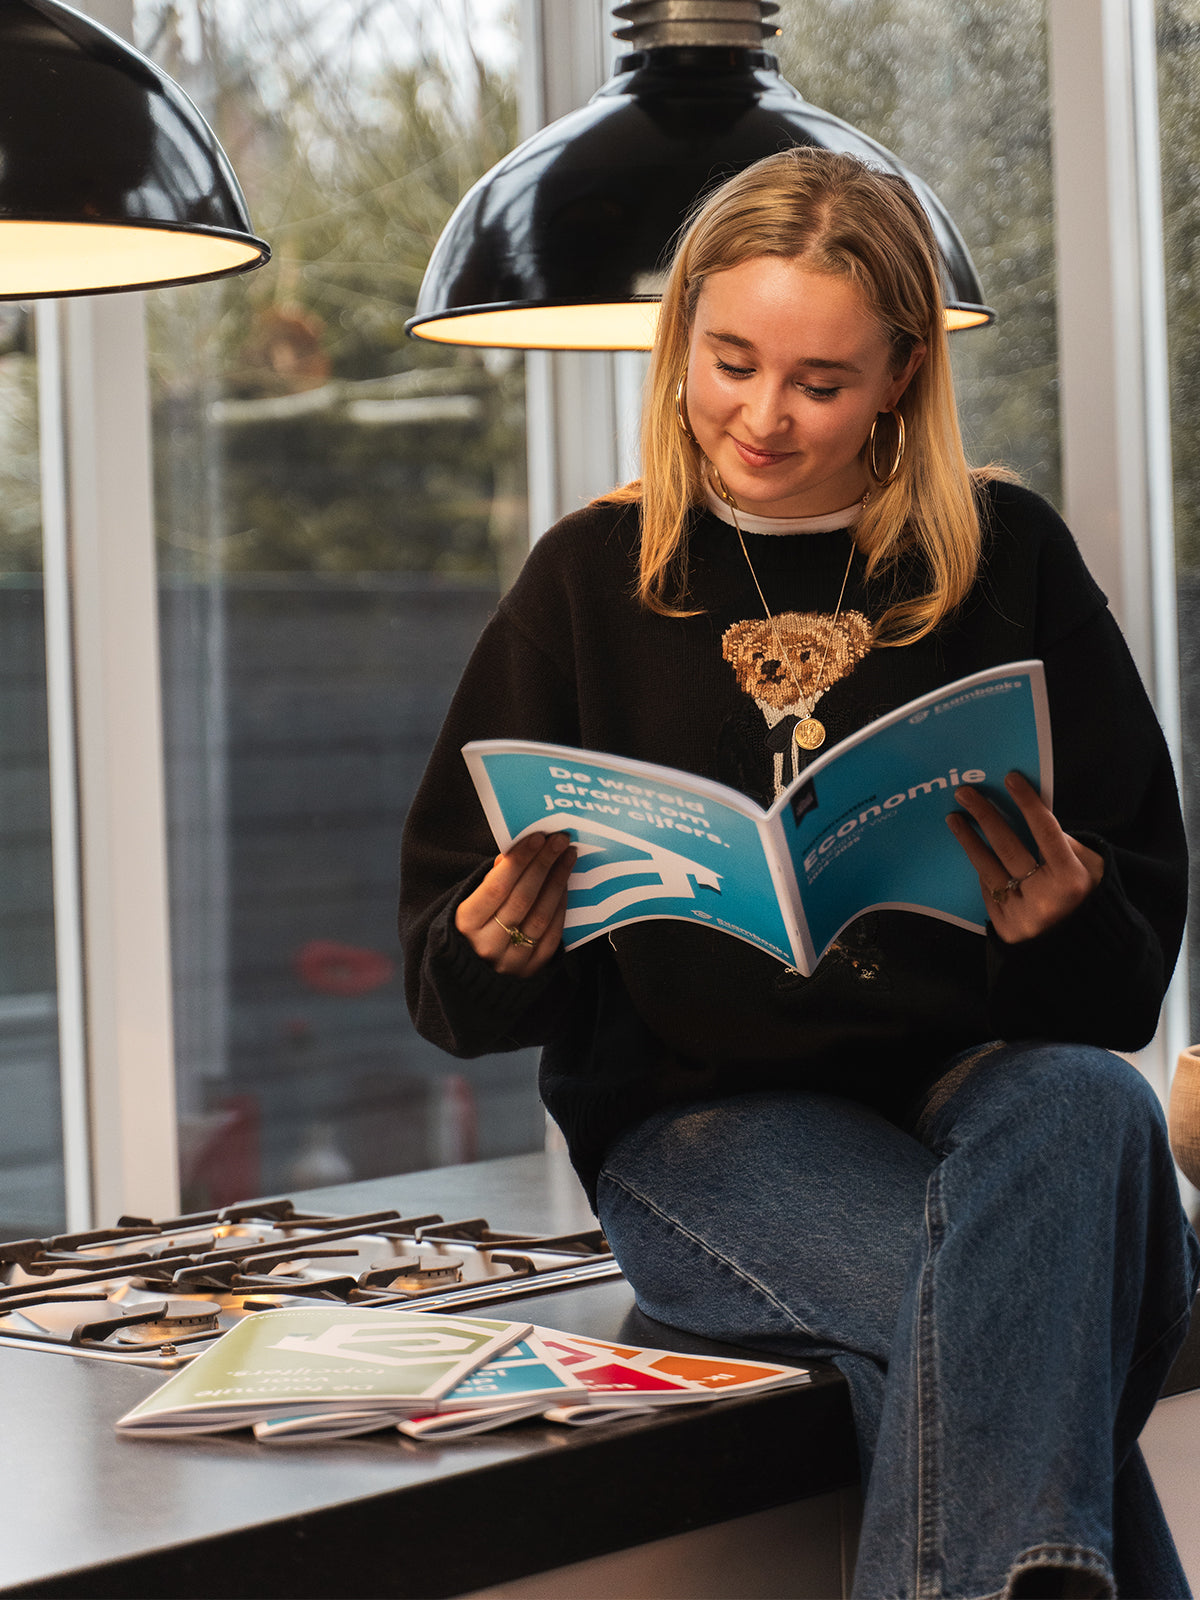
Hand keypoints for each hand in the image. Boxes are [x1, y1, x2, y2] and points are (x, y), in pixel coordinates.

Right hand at [455, 830, 576, 974]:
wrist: (470, 979)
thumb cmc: (469, 932)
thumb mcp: (466, 905)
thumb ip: (489, 882)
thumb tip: (513, 854)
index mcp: (465, 924)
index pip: (496, 887)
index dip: (519, 861)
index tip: (538, 837)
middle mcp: (487, 944)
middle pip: (522, 899)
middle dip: (543, 865)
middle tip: (560, 840)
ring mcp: (510, 961)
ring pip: (540, 917)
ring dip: (557, 883)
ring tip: (567, 857)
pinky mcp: (530, 972)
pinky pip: (551, 937)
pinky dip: (560, 909)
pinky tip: (565, 887)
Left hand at [946, 771, 1103, 942]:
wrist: (1084, 954)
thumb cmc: (1091, 901)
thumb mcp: (1095, 871)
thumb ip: (1070, 845)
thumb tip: (1037, 820)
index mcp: (1072, 879)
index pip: (1045, 831)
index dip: (1028, 803)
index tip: (1010, 778)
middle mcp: (1044, 897)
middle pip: (1008, 847)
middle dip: (985, 815)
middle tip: (965, 792)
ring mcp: (1021, 914)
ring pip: (988, 868)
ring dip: (968, 840)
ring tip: (954, 818)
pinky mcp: (1005, 927)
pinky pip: (989, 890)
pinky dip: (984, 871)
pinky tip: (975, 854)